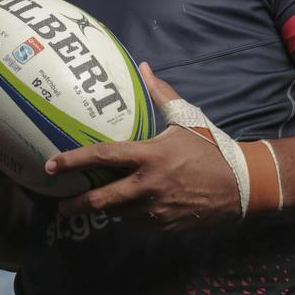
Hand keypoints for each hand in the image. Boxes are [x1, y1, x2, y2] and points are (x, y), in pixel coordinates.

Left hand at [45, 63, 240, 231]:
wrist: (243, 185)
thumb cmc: (211, 147)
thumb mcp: (186, 118)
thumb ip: (160, 93)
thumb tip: (143, 67)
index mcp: (150, 156)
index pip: (102, 157)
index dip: (73, 161)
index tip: (51, 165)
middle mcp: (148, 186)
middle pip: (100, 200)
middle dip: (76, 204)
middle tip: (60, 202)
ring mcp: (157, 210)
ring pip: (118, 214)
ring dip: (106, 209)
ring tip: (94, 202)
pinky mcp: (165, 227)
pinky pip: (137, 224)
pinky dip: (128, 216)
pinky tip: (127, 207)